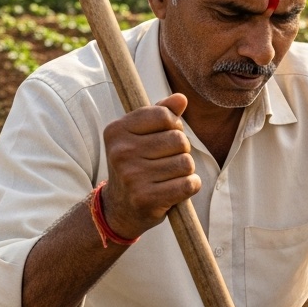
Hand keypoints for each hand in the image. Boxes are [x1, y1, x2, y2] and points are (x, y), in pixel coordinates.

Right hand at [100, 92, 201, 238]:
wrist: (120, 208)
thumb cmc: (136, 165)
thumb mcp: (140, 136)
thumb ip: (160, 114)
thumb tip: (181, 99)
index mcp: (117, 130)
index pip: (164, 115)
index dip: (174, 126)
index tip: (166, 136)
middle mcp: (121, 152)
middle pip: (179, 139)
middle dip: (181, 150)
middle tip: (167, 161)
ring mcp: (132, 176)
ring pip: (186, 162)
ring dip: (186, 170)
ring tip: (169, 176)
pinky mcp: (146, 198)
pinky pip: (188, 184)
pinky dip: (191, 186)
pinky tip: (177, 188)